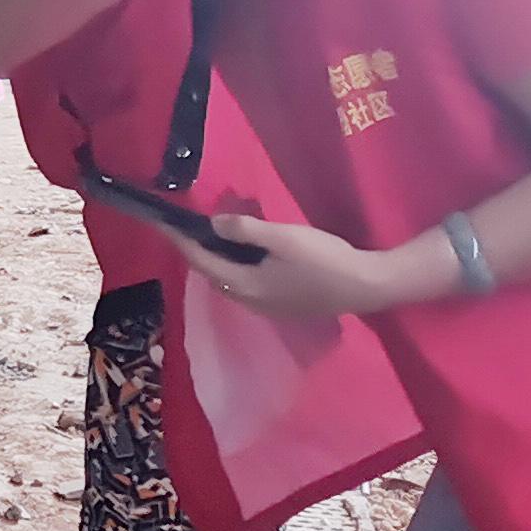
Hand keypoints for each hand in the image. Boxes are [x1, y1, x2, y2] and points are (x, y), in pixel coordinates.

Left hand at [179, 212, 429, 323]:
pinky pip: (247, 284)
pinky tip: (246, 252)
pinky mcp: (282, 304)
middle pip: (213, 273)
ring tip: (213, 235)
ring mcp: (266, 306)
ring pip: (230, 280)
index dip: (181, 242)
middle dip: (198, 250)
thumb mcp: (283, 238)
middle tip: (187, 226)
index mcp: (243, 285)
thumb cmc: (324, 260)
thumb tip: (214, 224)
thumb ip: (245, 230)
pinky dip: (237, 266)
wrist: (366, 286)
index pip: (201, 262)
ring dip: (219, 259)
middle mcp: (249, 301)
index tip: (164, 224)